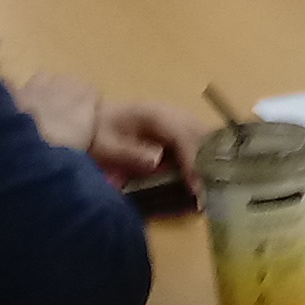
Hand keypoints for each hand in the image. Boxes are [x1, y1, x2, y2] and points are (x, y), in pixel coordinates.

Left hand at [12, 75, 203, 186]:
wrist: (92, 120)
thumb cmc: (98, 134)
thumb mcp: (107, 145)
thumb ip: (131, 152)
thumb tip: (157, 160)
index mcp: (155, 115)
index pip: (182, 136)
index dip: (192, 161)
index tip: (196, 187)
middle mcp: (171, 113)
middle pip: (201, 134)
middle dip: (209, 162)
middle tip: (211, 192)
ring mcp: (176, 118)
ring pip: (204, 136)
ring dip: (210, 160)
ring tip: (211, 188)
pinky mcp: (177, 128)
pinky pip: (197, 140)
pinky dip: (204, 157)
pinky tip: (205, 177)